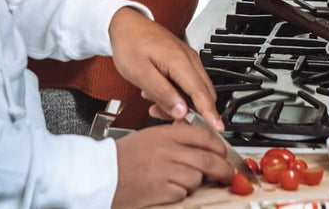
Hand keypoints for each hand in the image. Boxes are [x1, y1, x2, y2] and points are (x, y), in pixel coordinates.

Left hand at [108, 8, 222, 129]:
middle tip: (168, 118)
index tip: (218, 127)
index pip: (201, 93)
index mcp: (180, 61)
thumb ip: (163, 93)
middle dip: (190, 111)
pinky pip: (187, 82)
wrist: (125, 23)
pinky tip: (158, 93)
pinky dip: (177, 93)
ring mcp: (187, 59)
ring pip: (195, 90)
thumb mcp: (140, 74)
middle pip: (202, 94)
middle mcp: (189, 59)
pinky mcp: (182, 60)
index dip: (210, 113)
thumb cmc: (129, 43)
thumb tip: (181, 110)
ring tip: (155, 102)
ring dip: (180, 102)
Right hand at [112, 121, 233, 207]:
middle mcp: (167, 150)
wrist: (101, 174)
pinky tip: (170, 189)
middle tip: (227, 174)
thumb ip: (174, 135)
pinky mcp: (161, 190)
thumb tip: (197, 137)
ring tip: (183, 181)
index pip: (203, 135)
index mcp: (165, 134)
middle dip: (223, 169)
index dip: (219, 145)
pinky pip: (183, 193)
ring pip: (197, 178)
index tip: (223, 152)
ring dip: (196, 183)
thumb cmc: (122, 157)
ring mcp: (165, 170)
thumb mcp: (149, 136)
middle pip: (208, 159)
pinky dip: (181, 193)